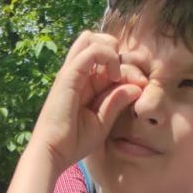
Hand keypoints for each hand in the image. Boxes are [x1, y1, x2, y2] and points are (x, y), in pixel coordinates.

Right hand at [32, 32, 145, 170]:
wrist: (52, 153)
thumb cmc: (73, 143)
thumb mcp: (102, 123)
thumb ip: (117, 103)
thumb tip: (138, 87)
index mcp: (83, 84)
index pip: (106, 60)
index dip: (127, 68)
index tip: (140, 86)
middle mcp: (76, 74)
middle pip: (96, 41)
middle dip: (115, 50)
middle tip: (124, 75)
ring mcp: (71, 72)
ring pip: (91, 38)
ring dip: (110, 49)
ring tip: (117, 73)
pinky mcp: (69, 75)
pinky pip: (92, 50)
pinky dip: (108, 56)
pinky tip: (115, 76)